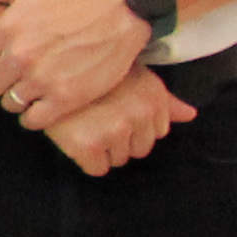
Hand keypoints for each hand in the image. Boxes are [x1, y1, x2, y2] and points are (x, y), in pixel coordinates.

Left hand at [0, 0, 151, 124]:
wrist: (120, 14)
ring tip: (34, 88)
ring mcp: (43, 79)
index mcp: (7, 30)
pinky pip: (33, 120)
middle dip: (2, 82)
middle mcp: (21, 56)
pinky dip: (36, 116)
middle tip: (18, 77)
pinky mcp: (66, 98)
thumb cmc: (73, 1)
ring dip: (20, 99)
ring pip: (10, 104)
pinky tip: (45, 104)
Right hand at [35, 67, 193, 177]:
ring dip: (103, 149)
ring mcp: (115, 130)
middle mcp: (140, 114)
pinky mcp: (89, 145)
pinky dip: (86, 158)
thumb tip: (191, 116)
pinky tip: (75, 136)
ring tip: (85, 125)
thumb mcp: (132, 74)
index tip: (115, 112)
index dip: (136, 125)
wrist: (46, 67)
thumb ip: (164, 99)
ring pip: (119, 159)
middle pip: (140, 149)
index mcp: (153, 97)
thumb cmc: (90, 68)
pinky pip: (97, 168)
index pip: (157, 131)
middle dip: (121, 139)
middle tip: (97, 119)